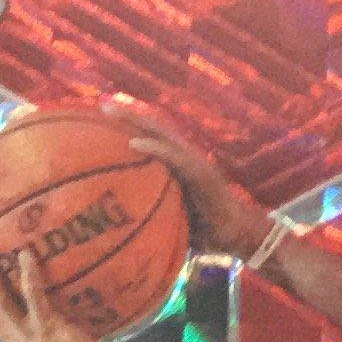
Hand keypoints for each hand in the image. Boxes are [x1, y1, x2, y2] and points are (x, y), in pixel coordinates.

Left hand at [99, 97, 274, 258]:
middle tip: (103, 105)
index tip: (106, 119)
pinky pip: (174, 157)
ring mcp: (194, 163)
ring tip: (112, 111)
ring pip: (163, 134)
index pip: (154, 140)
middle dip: (130, 115)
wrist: (238, 236)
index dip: (133, 127)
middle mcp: (186, 158)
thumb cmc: (206, 232)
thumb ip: (153, 213)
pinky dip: (154, 148)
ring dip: (137, 121)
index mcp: (179, 166)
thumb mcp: (173, 220)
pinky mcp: (201, 173)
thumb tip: (123, 228)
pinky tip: (134, 143)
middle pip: (155, 129)